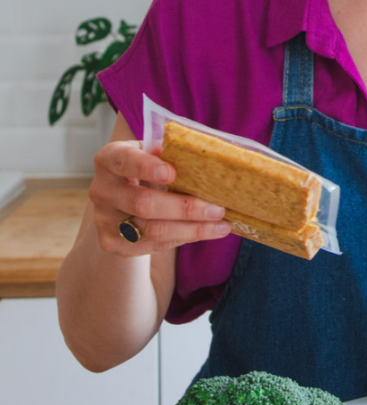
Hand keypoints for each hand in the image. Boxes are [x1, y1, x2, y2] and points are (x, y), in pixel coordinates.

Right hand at [88, 140, 231, 256]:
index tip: (172, 172)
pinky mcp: (114, 243)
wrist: (120, 208)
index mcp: (109, 160)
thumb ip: (168, 155)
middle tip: (218, 209)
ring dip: (193, 229)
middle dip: (185, 208)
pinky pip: (155, 245)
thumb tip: (201, 157)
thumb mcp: (151, 158)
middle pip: (144, 203)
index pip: (124, 161)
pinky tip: (207, 232)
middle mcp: (102, 190)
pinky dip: (185, 238)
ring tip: (222, 226)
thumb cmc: (144, 175)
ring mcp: (105, 220)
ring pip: (153, 230)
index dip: (146, 166)